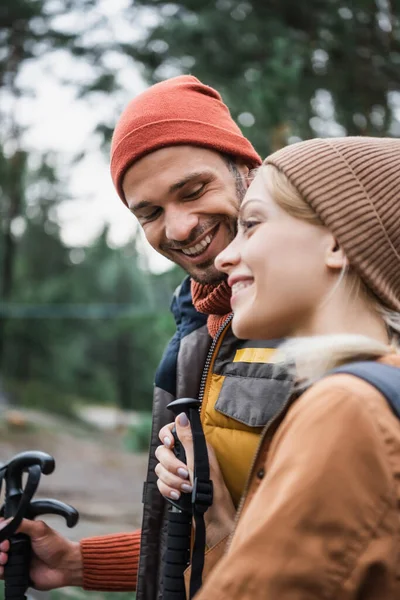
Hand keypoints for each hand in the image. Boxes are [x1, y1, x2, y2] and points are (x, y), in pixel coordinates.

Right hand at [0, 519, 82, 589]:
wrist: (64, 566)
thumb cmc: (56, 546)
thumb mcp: (40, 529)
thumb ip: (22, 524)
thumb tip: (5, 522)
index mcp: (24, 532)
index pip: (5, 530)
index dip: (1, 532)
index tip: (2, 535)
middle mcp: (18, 545)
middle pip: (0, 544)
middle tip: (6, 547)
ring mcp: (17, 559)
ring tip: (5, 558)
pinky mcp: (16, 572)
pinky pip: (2, 572)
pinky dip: (0, 571)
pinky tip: (4, 568)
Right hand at [156, 414, 235, 546]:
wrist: (214, 519)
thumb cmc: (213, 490)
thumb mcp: (200, 461)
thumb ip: (188, 438)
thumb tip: (181, 415)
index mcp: (193, 446)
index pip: (171, 432)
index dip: (166, 435)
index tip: (170, 444)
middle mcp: (184, 456)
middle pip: (162, 452)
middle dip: (171, 465)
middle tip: (185, 474)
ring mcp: (178, 472)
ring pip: (160, 469)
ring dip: (172, 480)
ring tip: (186, 488)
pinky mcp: (173, 486)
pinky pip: (160, 484)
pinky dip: (168, 490)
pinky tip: (179, 496)